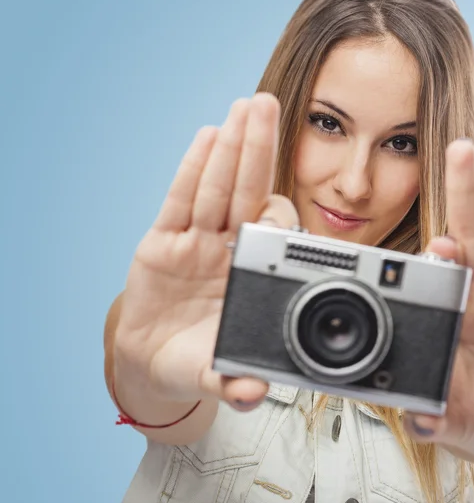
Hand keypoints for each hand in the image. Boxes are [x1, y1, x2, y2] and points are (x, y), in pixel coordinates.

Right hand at [113, 94, 297, 411]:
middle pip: (245, 191)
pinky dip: (192, 169)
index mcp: (246, 273)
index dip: (279, 211)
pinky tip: (206, 138)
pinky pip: (179, 201)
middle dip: (257, 150)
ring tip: (243, 109)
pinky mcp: (162, 243)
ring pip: (215, 187)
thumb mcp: (214, 370)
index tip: (289, 195)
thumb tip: (253, 395)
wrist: (155, 360)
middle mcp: (224, 249)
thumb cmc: (194, 358)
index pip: (268, 233)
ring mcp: (194, 241)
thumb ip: (233, 380)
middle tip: (268, 106)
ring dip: (229, 148)